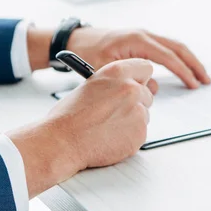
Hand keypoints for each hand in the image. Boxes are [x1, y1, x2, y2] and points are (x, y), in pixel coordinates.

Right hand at [9, 59, 154, 197]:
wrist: (62, 142)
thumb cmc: (69, 117)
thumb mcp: (92, 86)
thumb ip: (115, 83)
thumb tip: (129, 86)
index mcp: (118, 72)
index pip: (145, 67)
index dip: (140, 78)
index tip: (138, 84)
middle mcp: (131, 89)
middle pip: (147, 93)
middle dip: (136, 102)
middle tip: (118, 111)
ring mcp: (138, 111)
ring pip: (145, 114)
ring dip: (132, 120)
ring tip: (108, 126)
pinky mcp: (140, 132)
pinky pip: (141, 132)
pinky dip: (130, 136)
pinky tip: (110, 137)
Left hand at [28, 27, 210, 90]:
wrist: (76, 40)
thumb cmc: (88, 53)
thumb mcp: (107, 69)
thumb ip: (132, 78)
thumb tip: (153, 86)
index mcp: (137, 40)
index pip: (168, 57)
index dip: (183, 71)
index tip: (194, 84)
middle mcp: (144, 34)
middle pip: (178, 48)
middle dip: (194, 64)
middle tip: (206, 80)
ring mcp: (145, 36)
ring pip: (175, 46)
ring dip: (190, 61)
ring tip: (201, 76)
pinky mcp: (143, 40)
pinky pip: (167, 48)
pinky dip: (179, 58)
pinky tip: (185, 68)